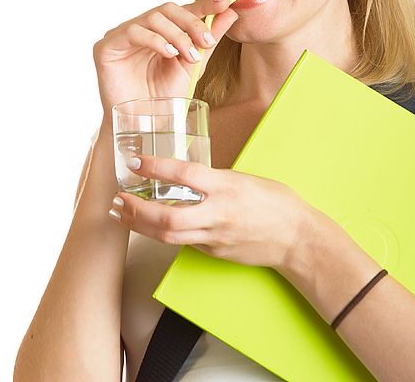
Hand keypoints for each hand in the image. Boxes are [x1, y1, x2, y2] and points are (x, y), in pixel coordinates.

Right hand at [93, 0, 237, 117]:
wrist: (145, 125)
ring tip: (188, 56)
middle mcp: (139, 29)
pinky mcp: (105, 47)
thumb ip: (209, 39)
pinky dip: (155, 40)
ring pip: (152, 18)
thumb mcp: (193, 65)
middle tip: (207, 42)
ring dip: (176, 35)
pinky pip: (132, 32)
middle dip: (191, 23)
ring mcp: (121, 36)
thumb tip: (230, 13)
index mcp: (159, 32)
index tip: (225, 4)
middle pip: (167, 9)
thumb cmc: (165, 98)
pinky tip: (169, 54)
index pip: (181, 10)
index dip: (203, 5)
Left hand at [108, 155, 311, 268]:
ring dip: (140, 225)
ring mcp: (215, 236)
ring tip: (122, 214)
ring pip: (168, 235)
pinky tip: (151, 226)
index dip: (155, 167)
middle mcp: (218, 213)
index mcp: (227, 187)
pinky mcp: (214, 251)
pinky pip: (183, 242)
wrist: (295, 238)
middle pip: (166, 216)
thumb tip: (188, 177)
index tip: (136, 162)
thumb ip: (215, 179)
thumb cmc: (276, 202)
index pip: (184, 174)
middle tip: (118, 199)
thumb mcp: (245, 179)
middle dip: (136, 209)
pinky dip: (163, 233)